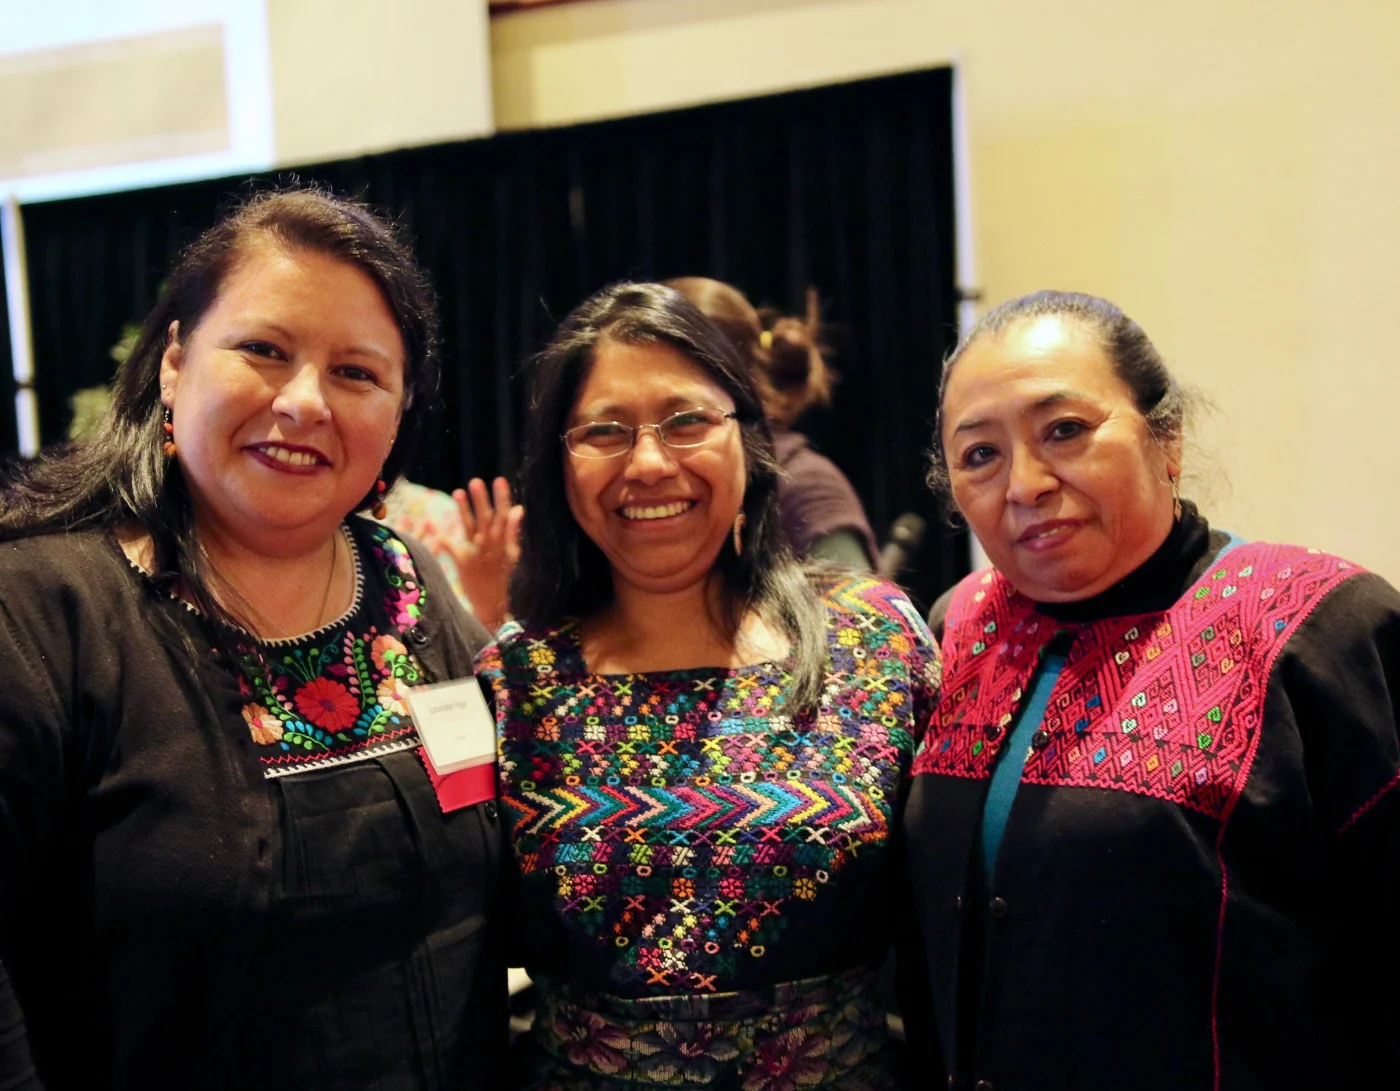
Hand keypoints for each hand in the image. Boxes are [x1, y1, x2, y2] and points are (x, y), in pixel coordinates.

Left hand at [448, 477, 522, 632]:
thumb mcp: (512, 553)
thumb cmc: (502, 575)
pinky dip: (443, 538)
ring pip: (470, 528)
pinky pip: (452, 549)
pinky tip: (433, 525)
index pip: (504, 515)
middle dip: (482, 500)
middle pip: (486, 519)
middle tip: (476, 481)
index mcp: (503, 542)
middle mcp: (491, 546)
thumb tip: (518, 509)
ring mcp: (477, 554)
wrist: (492, 602)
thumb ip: (512, 531)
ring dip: (465, 510)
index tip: (499, 480)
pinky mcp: (464, 564)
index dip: (502, 498)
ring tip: (458, 491)